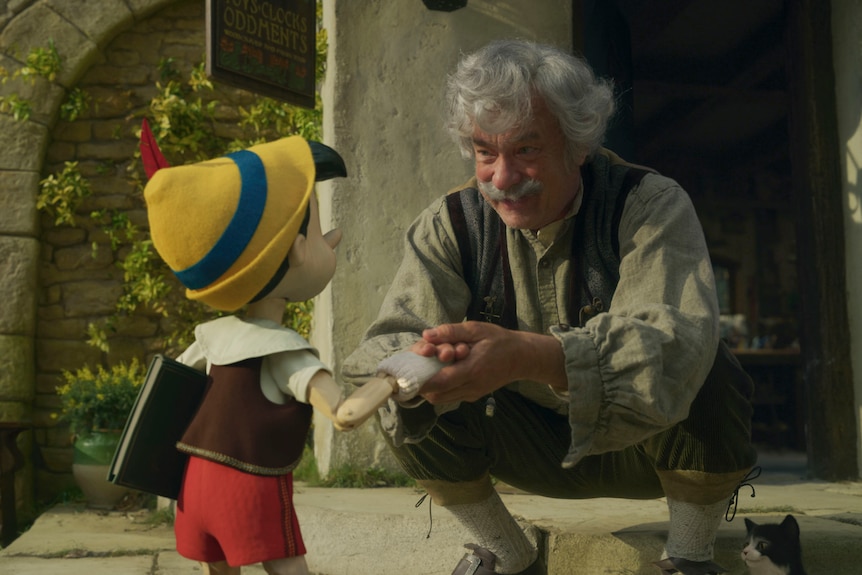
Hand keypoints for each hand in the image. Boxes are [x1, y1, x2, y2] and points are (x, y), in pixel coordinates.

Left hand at [416, 321, 565, 403]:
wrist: (522, 357)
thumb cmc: (499, 340)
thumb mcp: (476, 329)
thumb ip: (451, 332)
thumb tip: (426, 335)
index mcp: (473, 369)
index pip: (440, 382)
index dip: (420, 380)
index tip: (409, 371)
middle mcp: (471, 386)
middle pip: (436, 395)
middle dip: (423, 383)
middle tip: (419, 365)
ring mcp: (472, 394)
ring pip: (441, 399)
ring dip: (431, 386)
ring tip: (430, 367)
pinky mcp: (473, 396)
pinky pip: (450, 397)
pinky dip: (441, 388)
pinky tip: (442, 372)